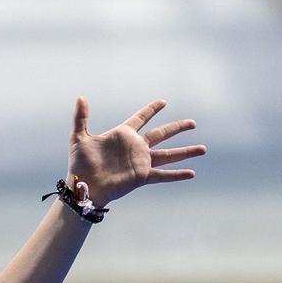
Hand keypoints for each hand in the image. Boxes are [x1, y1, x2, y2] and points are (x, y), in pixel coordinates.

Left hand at [68, 97, 204, 205]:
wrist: (83, 186)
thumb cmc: (80, 164)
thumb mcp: (79, 137)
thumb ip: (81, 117)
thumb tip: (81, 97)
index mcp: (123, 135)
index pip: (141, 118)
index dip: (152, 110)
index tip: (163, 102)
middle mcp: (135, 147)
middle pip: (162, 134)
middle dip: (177, 128)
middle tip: (193, 123)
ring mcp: (141, 162)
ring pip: (168, 154)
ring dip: (185, 152)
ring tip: (203, 149)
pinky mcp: (142, 176)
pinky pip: (163, 175)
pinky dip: (177, 174)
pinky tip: (191, 173)